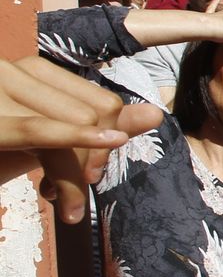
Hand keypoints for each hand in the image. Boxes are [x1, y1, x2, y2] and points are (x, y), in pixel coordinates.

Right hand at [0, 56, 162, 222]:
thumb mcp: (41, 142)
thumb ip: (94, 127)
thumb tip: (155, 115)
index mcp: (29, 71)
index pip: (99, 102)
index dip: (109, 141)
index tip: (88, 177)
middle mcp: (13, 70)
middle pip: (94, 114)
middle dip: (94, 161)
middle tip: (75, 197)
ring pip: (76, 127)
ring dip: (77, 175)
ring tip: (67, 206)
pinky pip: (38, 132)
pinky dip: (73, 141)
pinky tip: (99, 155)